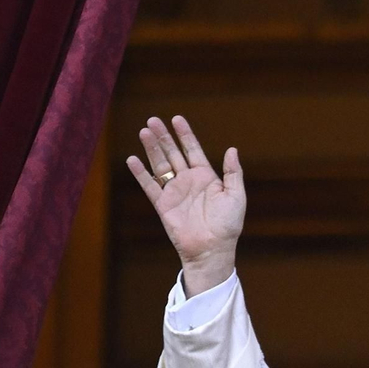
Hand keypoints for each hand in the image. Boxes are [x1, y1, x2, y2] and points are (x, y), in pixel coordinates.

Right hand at [126, 115, 245, 295]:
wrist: (212, 249)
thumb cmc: (228, 225)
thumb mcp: (235, 196)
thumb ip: (233, 172)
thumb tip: (232, 149)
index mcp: (206, 177)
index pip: (193, 150)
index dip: (185, 134)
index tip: (177, 118)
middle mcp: (188, 181)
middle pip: (173, 153)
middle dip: (163, 137)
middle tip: (153, 120)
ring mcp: (174, 192)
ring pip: (160, 165)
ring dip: (151, 149)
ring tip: (144, 131)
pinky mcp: (163, 205)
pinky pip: (150, 186)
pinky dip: (141, 174)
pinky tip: (132, 159)